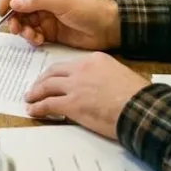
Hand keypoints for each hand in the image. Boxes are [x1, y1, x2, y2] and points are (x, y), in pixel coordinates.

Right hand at [0, 0, 119, 50]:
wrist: (107, 28)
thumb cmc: (86, 8)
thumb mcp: (61, 1)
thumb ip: (36, 1)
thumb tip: (13, 3)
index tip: (1, 11)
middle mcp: (42, 0)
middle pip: (18, 8)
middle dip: (15, 18)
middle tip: (16, 29)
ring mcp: (45, 17)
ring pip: (24, 23)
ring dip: (24, 30)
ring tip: (32, 36)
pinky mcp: (49, 32)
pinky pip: (33, 34)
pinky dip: (32, 38)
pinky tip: (40, 40)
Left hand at [25, 53, 149, 138]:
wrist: (140, 108)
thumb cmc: (136, 95)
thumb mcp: (118, 75)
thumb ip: (102, 77)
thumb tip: (92, 88)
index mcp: (94, 59)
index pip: (69, 64)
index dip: (58, 73)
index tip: (53, 78)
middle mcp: (82, 68)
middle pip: (53, 72)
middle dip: (42, 80)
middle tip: (36, 87)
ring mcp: (75, 85)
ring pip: (47, 86)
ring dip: (36, 93)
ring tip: (30, 99)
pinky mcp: (72, 103)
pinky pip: (48, 104)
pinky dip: (38, 107)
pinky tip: (34, 111)